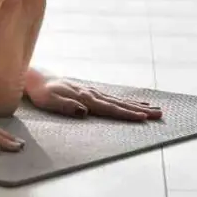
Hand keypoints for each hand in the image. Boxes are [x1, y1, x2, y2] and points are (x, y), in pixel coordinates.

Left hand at [27, 78, 162, 120]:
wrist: (37, 79)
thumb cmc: (42, 93)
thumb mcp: (50, 102)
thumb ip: (67, 107)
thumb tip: (85, 112)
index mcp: (85, 98)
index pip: (109, 108)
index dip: (126, 114)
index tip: (143, 118)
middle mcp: (92, 94)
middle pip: (119, 103)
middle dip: (140, 110)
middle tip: (160, 114)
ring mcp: (93, 92)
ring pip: (119, 100)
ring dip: (137, 105)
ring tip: (155, 109)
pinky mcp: (91, 92)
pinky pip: (113, 98)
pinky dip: (126, 101)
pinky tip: (135, 104)